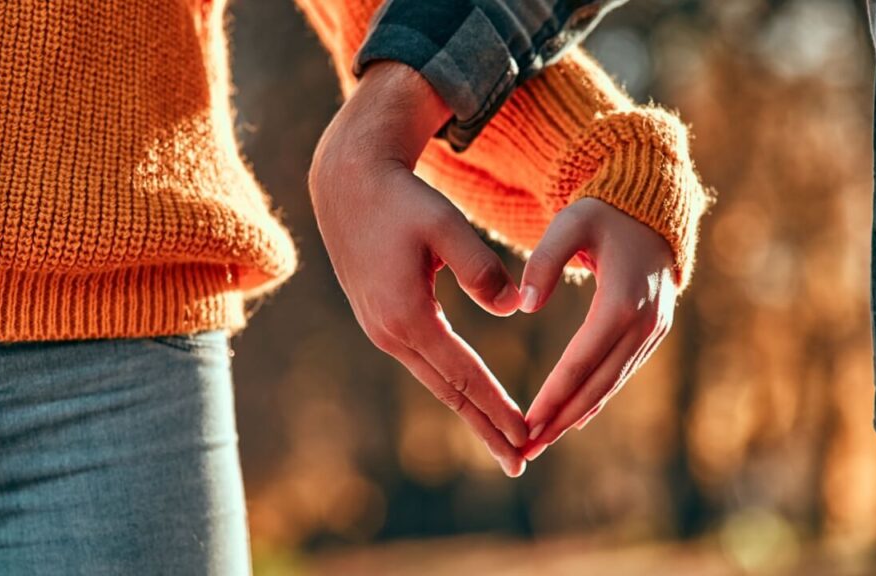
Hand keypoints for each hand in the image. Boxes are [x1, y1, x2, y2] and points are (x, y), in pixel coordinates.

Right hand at [309, 62, 527, 476]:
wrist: (349, 184)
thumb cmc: (402, 200)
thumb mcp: (445, 225)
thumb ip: (481, 268)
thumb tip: (512, 308)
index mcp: (407, 315)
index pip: (463, 374)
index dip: (497, 407)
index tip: (526, 434)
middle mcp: (389, 332)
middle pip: (447, 393)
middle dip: (485, 429)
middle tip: (519, 463)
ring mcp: (382, 330)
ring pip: (436, 382)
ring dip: (470, 413)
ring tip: (502, 441)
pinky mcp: (383, 321)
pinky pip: (426, 364)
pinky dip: (453, 387)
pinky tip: (470, 400)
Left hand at [519, 198, 677, 460]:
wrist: (650, 210)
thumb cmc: (603, 214)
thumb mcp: (570, 223)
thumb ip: (543, 261)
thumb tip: (524, 306)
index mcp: (623, 299)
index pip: (582, 358)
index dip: (555, 394)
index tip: (527, 422)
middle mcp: (644, 322)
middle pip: (598, 383)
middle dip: (561, 419)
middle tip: (527, 449)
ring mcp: (653, 331)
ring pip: (611, 384)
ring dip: (577, 416)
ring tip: (541, 442)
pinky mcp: (653, 333)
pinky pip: (621, 373)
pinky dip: (596, 398)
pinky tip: (573, 420)